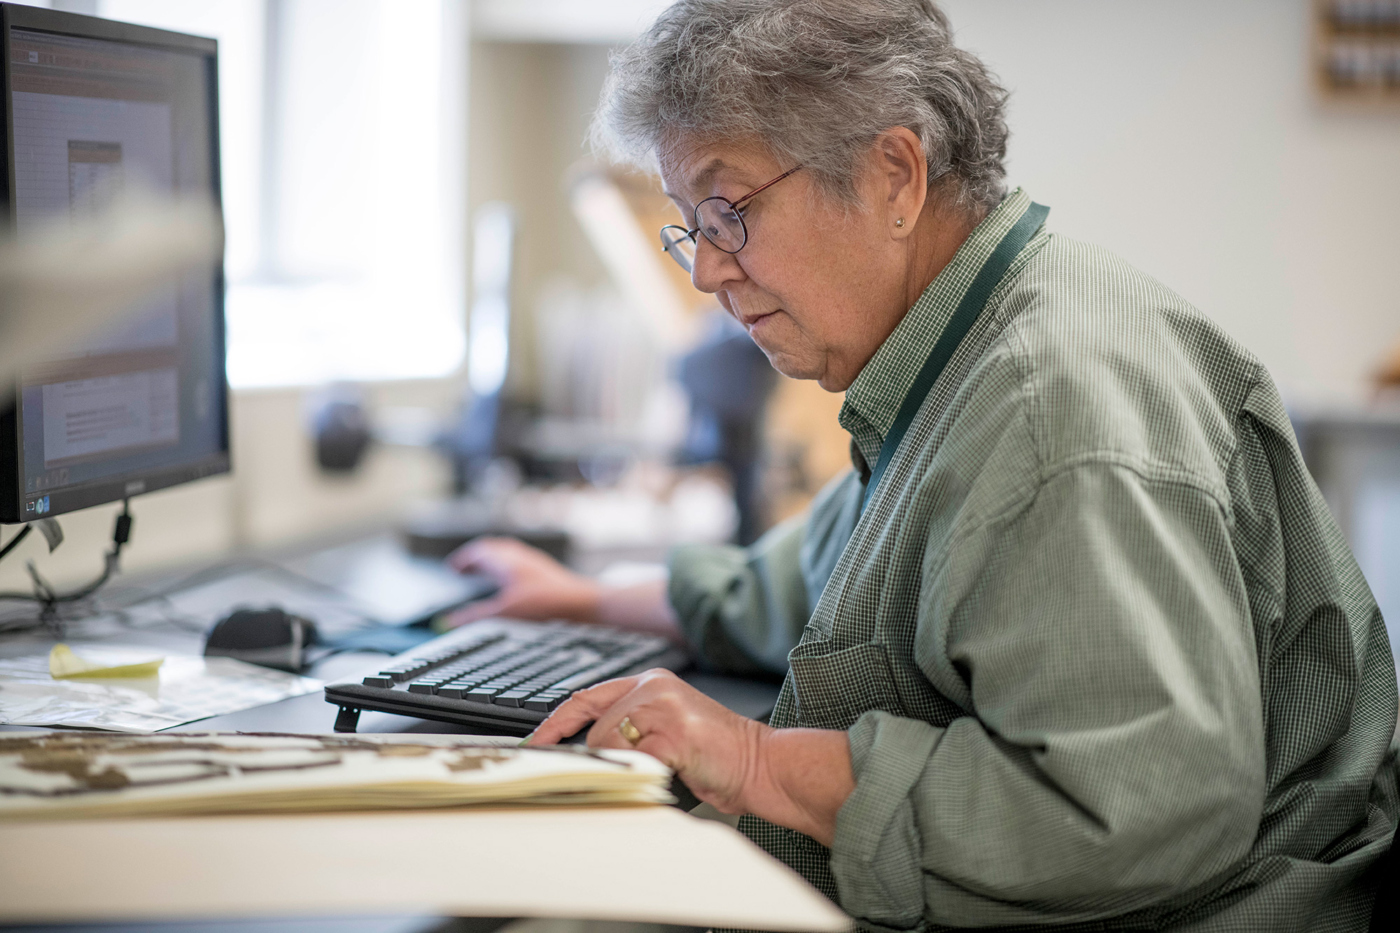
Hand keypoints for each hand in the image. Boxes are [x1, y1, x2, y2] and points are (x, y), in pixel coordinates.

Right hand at [443, 536, 600, 626]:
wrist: (583, 602)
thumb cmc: (547, 604)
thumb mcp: (505, 613)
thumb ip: (475, 617)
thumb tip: (448, 621)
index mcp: (506, 561)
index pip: (478, 552)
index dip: (463, 560)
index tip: (453, 568)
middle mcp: (519, 556)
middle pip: (492, 550)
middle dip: (475, 559)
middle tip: (463, 570)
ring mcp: (533, 562)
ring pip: (506, 555)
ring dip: (491, 562)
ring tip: (483, 575)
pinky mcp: (545, 572)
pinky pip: (519, 563)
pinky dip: (506, 569)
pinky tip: (512, 585)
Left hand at [527, 669, 855, 843]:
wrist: (761, 764)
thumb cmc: (715, 757)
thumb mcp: (664, 735)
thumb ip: (628, 733)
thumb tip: (582, 756)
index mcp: (650, 682)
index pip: (587, 697)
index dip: (556, 723)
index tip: (535, 744)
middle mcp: (654, 686)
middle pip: (596, 727)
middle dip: (601, 759)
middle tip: (618, 775)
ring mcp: (664, 705)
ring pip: (610, 743)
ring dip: (628, 768)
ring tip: (663, 771)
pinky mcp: (673, 730)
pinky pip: (635, 759)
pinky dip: (645, 774)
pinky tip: (670, 772)